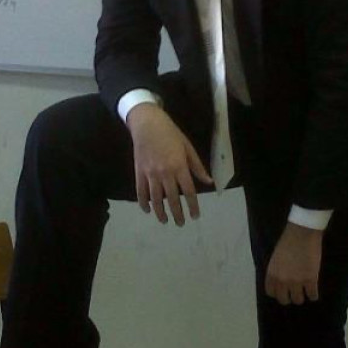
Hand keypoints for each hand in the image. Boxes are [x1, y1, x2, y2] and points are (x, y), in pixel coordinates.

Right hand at [127, 103, 213, 225]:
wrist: (147, 123)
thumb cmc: (170, 133)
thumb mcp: (188, 147)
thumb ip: (197, 166)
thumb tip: (209, 181)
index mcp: (179, 166)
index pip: (188, 191)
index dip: (192, 205)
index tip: (195, 216)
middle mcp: (165, 172)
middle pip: (172, 198)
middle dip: (177, 213)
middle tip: (181, 224)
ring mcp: (150, 173)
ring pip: (155, 198)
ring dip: (160, 212)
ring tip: (165, 221)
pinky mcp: (139, 172)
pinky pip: (140, 191)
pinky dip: (143, 203)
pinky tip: (148, 211)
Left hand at [265, 222, 322, 304]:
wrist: (302, 233)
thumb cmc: (288, 241)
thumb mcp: (276, 258)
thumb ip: (276, 271)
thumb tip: (280, 281)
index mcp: (272, 273)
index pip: (271, 292)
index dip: (278, 293)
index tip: (283, 291)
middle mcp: (282, 280)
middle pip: (284, 299)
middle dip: (289, 297)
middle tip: (294, 292)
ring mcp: (296, 282)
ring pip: (298, 300)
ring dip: (301, 296)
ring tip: (305, 291)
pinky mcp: (310, 280)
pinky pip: (312, 296)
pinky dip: (313, 295)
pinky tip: (313, 291)